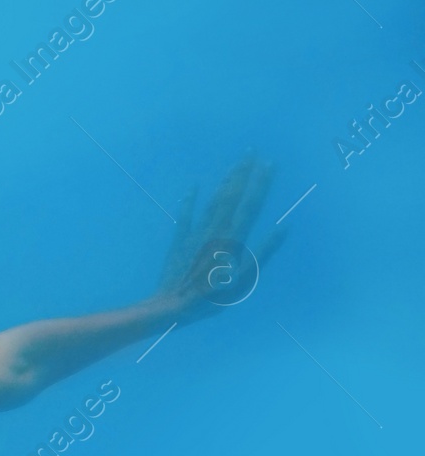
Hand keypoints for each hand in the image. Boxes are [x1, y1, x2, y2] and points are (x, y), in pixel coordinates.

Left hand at [156, 150, 287, 322]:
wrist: (173, 303)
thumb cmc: (212, 297)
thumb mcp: (244, 279)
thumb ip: (263, 252)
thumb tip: (283, 228)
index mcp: (232, 239)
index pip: (251, 204)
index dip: (261, 183)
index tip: (269, 163)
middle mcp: (215, 230)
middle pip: (231, 196)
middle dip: (242, 173)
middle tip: (251, 152)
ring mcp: (195, 234)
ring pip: (212, 201)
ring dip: (224, 182)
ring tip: (234, 166)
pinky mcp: (179, 241)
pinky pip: (185, 216)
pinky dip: (189, 200)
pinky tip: (193, 187)